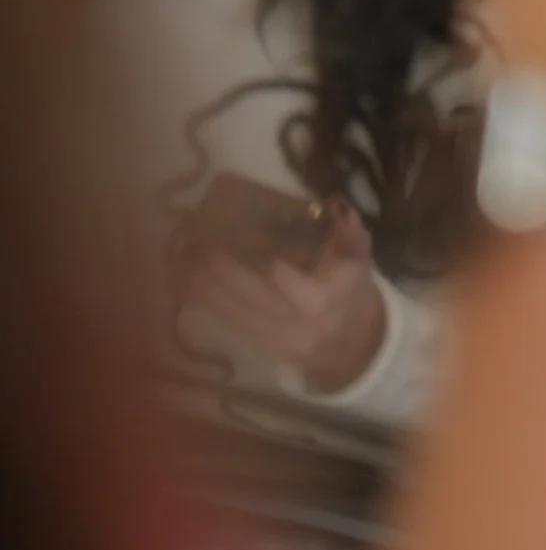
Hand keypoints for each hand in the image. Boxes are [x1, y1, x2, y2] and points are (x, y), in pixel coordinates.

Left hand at [181, 203, 388, 393]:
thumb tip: (336, 204)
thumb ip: (350, 232)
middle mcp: (296, 326)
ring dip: (206, 289)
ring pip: (236, 314)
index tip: (254, 249)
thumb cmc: (349, 289)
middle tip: (201, 246)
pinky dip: (206, 304)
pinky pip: (228, 323)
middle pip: (256, 300)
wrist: (347, 342)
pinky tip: (185, 284)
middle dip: (226, 275)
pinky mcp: (257, 345)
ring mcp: (273, 339)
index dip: (274, 272)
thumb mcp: (359, 259)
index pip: (296, 288)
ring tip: (182, 262)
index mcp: (323, 302)